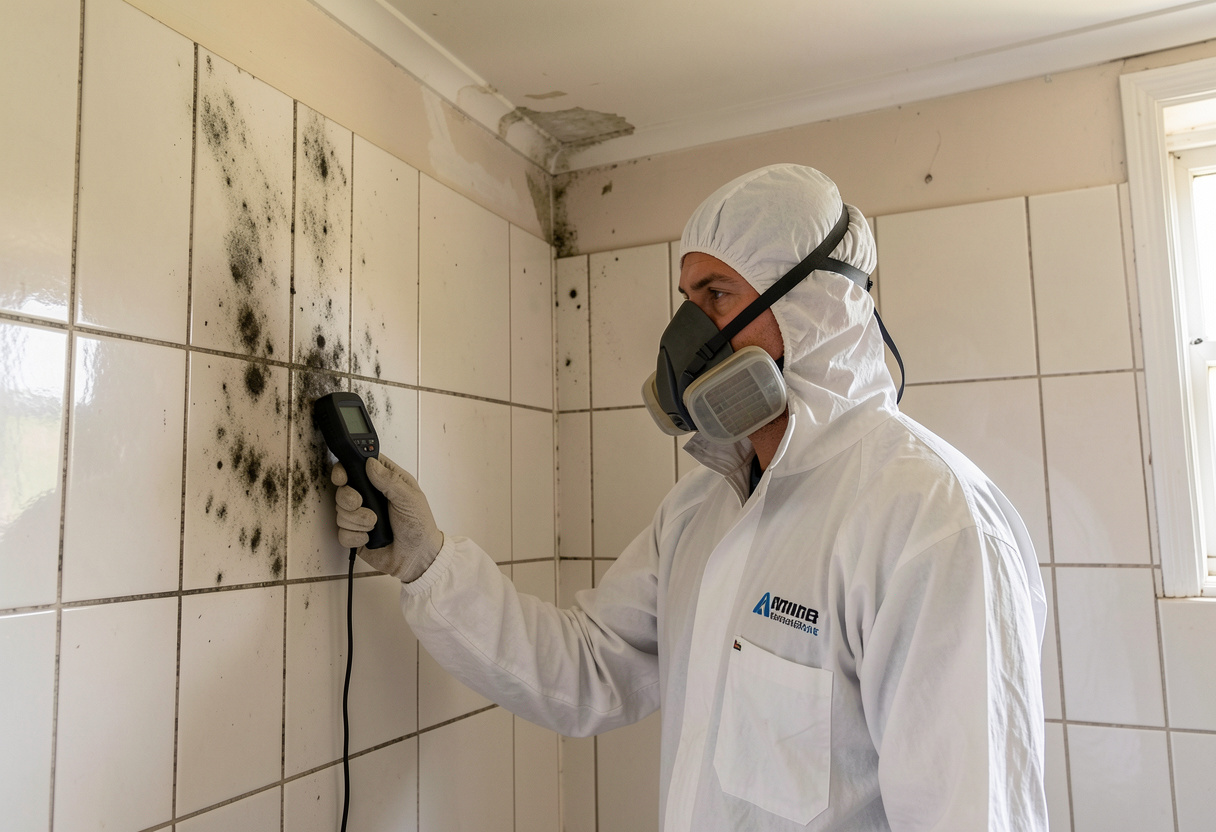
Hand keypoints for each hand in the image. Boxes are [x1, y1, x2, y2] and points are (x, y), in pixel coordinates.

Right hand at [331, 454, 443, 581]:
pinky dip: (355, 536)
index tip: (342, 476)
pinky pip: (342, 532)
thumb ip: (389, 480)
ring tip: (374, 524)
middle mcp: (370, 497)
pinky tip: (369, 537)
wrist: (417, 558)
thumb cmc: (420, 526)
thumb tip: (370, 464)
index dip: (346, 468)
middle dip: (348, 498)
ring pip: (340, 511)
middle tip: (360, 503)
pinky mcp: (356, 534)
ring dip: (357, 519)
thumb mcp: (409, 498)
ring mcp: (361, 516)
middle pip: (343, 489)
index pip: (359, 466)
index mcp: (385, 482)